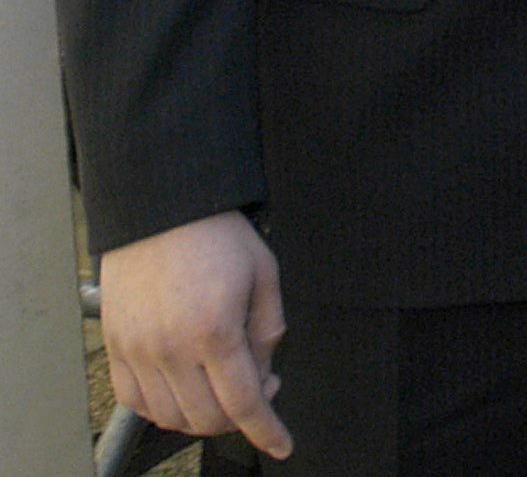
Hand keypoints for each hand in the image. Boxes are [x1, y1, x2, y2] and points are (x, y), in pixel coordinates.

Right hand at [99, 210, 290, 459]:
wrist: (162, 209)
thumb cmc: (218, 236)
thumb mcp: (264, 274)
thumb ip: (268, 332)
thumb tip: (264, 378)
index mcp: (215, 330)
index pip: (243, 403)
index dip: (267, 430)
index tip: (282, 445)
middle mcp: (171, 349)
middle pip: (207, 419)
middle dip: (240, 419)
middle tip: (259, 389)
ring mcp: (138, 352)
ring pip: (171, 418)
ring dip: (202, 416)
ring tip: (223, 385)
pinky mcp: (116, 347)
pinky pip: (138, 401)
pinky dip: (165, 408)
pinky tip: (187, 386)